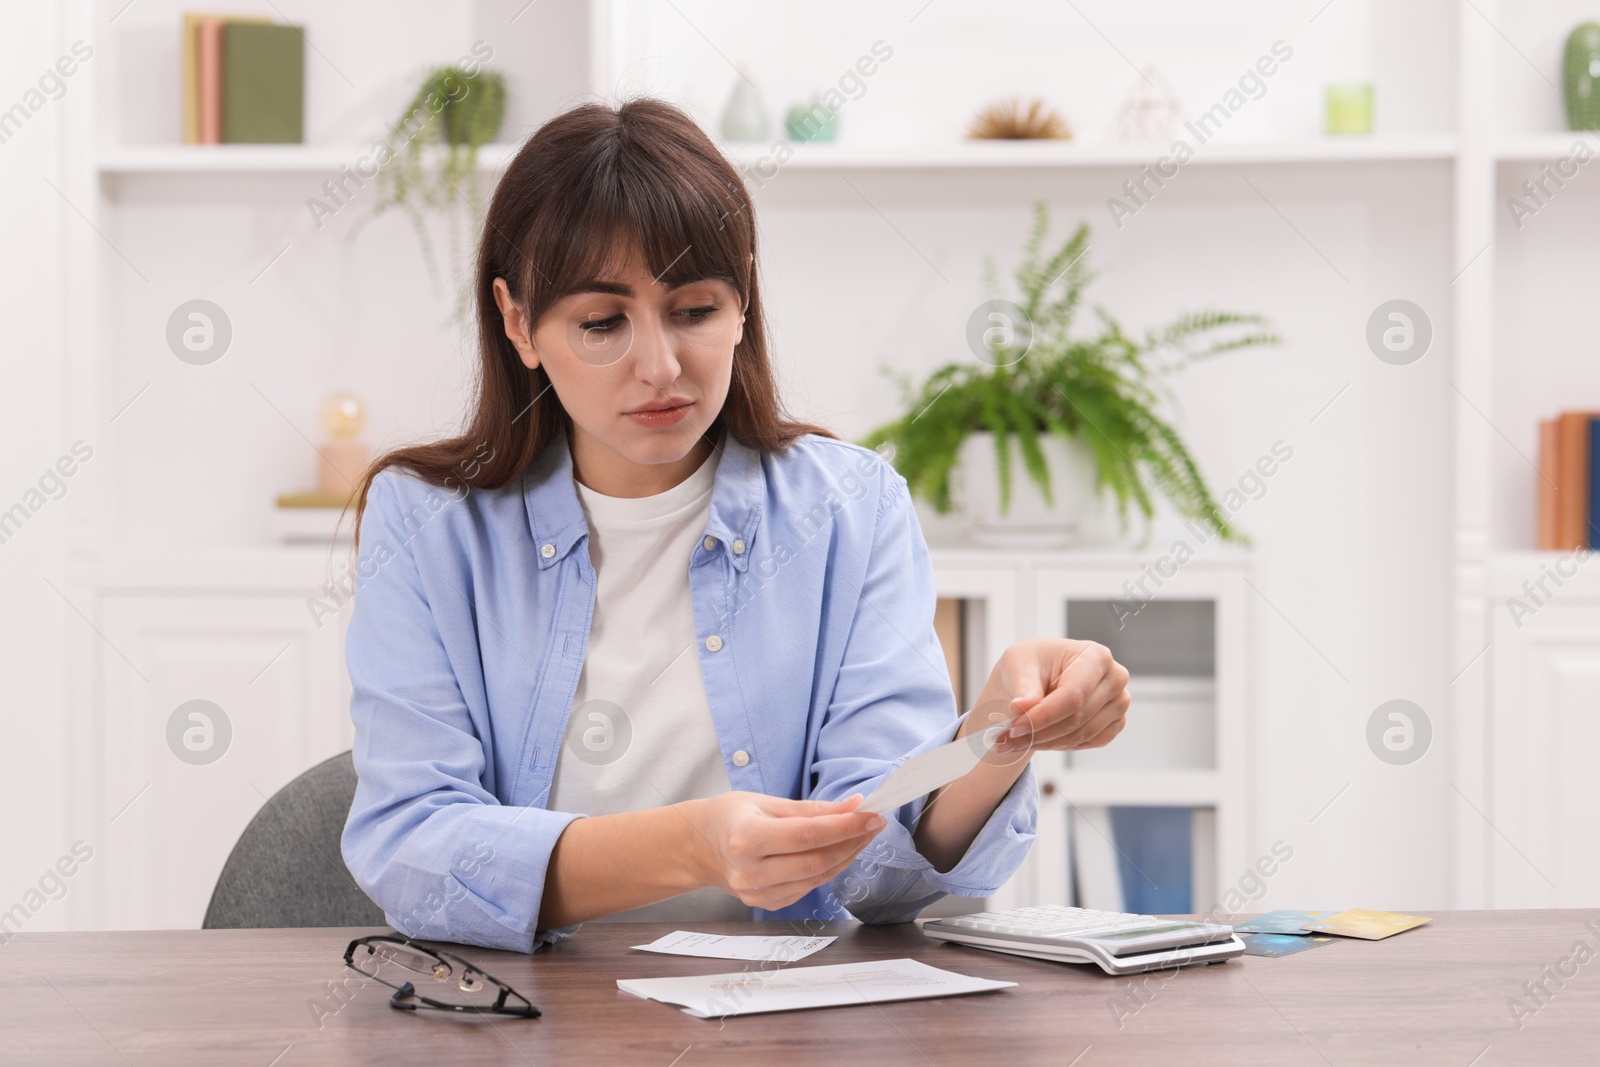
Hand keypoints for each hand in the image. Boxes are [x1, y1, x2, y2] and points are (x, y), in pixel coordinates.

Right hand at [683, 792, 885, 909]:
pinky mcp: (767, 904)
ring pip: (817, 878)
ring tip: (863, 835)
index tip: (871, 815)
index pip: (808, 836)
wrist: (699, 847)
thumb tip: (853, 807)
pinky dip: (830, 869)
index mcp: (746, 839)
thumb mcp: (766, 802)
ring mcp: (758, 894)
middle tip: (874, 823)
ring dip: (847, 856)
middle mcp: (750, 872)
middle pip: (817, 861)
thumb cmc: (730, 817)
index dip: (845, 827)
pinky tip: (840, 851)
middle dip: (852, 842)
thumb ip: (810, 809)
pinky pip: (808, 887)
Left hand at [979, 638, 1130, 754]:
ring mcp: (1119, 702)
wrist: (1043, 672)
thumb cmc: (1033, 662)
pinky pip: (1089, 743)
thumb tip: (1021, 708)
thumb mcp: (1019, 664)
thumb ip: (1023, 686)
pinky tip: (1038, 738)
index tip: (1013, 729)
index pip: (1072, 697)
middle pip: (1076, 719)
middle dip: (1037, 733)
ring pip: (1081, 735)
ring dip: (1044, 743)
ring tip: (1014, 741)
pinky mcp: (1116, 721)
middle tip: (1004, 740)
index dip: (1041, 717)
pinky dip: (1060, 745)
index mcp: (1095, 656)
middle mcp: (1115, 678)